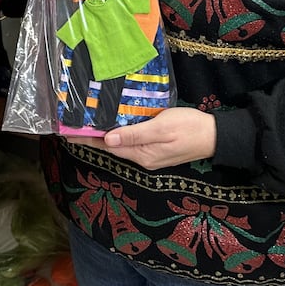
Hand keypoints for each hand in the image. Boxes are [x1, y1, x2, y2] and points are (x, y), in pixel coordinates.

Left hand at [66, 107, 215, 169]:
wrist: (217, 136)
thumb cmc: (190, 128)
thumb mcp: (161, 127)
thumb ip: (135, 135)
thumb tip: (108, 139)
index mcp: (142, 154)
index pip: (107, 146)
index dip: (87, 140)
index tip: (67, 135)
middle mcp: (143, 158)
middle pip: (111, 147)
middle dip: (91, 138)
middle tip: (71, 127)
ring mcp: (150, 156)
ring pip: (121, 146)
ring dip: (103, 137)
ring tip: (86, 127)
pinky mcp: (156, 150)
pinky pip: (132, 143)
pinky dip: (118, 136)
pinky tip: (112, 128)